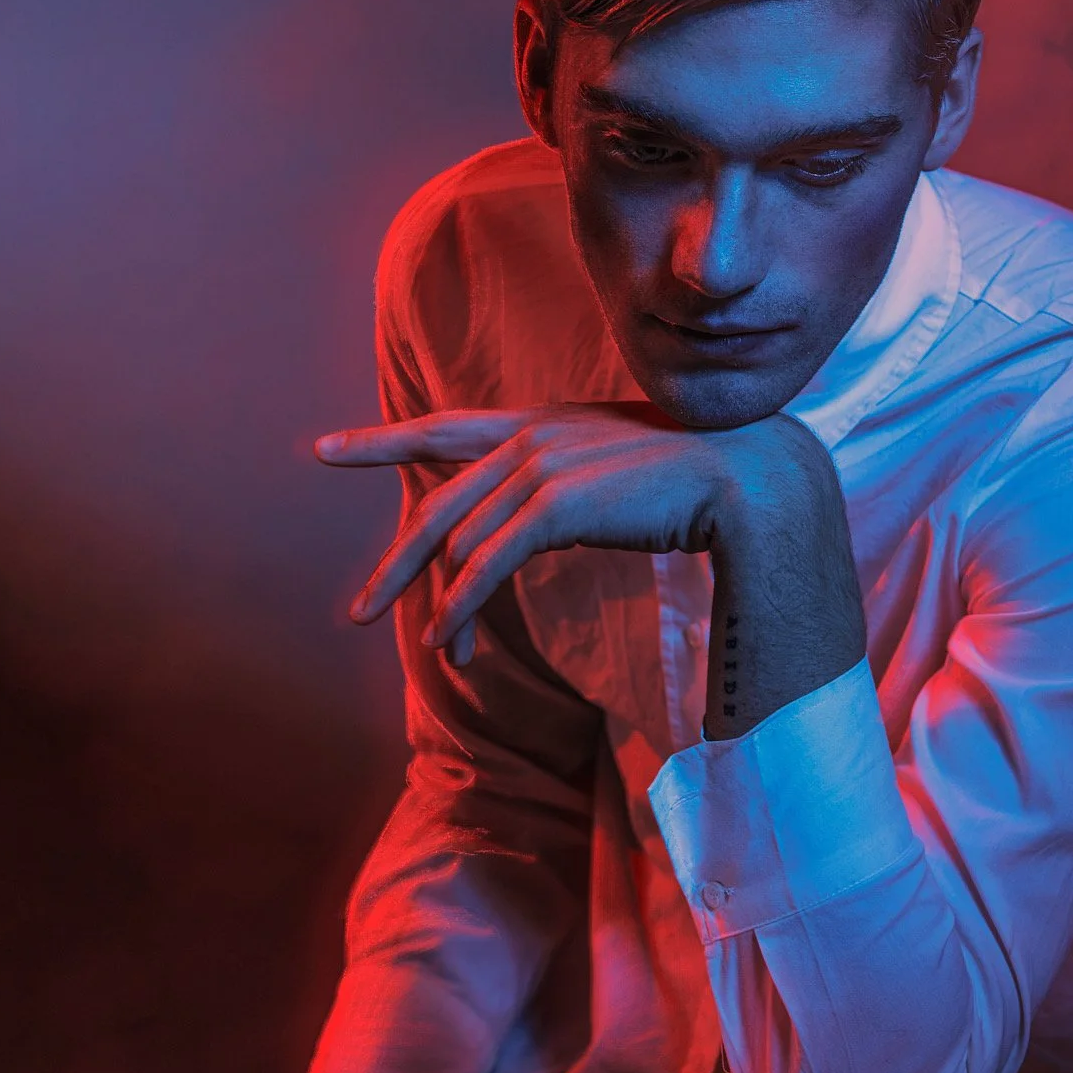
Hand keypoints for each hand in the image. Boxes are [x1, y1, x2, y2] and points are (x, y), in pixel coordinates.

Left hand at [320, 404, 774, 664]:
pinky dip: (462, 606)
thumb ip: (569, 482)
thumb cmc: (695, 479)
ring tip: (436, 651)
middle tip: (360, 610)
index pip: (445, 428)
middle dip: (396, 562)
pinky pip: (487, 565)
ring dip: (440, 606)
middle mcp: (532, 435)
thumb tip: (539, 519)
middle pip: (438, 503)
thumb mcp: (614, 470)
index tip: (325, 451)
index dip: (382, 441)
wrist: (748, 476)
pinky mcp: (555, 506)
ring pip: (458, 542)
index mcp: (543, 421)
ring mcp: (541, 467)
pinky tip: (449, 640)